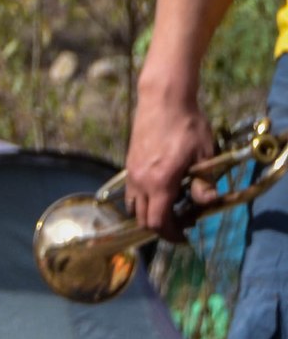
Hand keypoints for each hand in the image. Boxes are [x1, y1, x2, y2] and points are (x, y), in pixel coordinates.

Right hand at [126, 81, 217, 240]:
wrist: (163, 102)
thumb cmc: (187, 126)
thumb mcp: (204, 154)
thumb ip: (204, 182)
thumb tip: (208, 202)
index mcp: (160, 183)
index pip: (159, 222)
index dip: (171, 234)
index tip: (184, 236)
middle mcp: (141, 183)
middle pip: (144, 220)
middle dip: (163, 226)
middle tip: (183, 221)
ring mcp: (132, 175)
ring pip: (135, 208)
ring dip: (151, 214)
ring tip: (171, 206)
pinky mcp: (130, 167)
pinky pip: (132, 194)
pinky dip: (145, 201)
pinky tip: (161, 189)